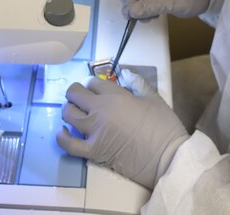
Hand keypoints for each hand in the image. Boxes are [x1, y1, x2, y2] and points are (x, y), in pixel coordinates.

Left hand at [56, 74, 188, 188]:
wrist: (166, 158)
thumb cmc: (163, 127)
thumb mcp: (153, 98)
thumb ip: (137, 82)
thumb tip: (125, 72)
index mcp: (116, 96)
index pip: (92, 82)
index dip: (93, 84)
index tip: (97, 89)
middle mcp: (100, 111)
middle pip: (74, 94)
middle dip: (76, 92)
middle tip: (82, 98)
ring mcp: (94, 132)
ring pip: (67, 114)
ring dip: (69, 110)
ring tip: (76, 113)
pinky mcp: (93, 151)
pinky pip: (68, 143)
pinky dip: (62, 136)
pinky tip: (65, 132)